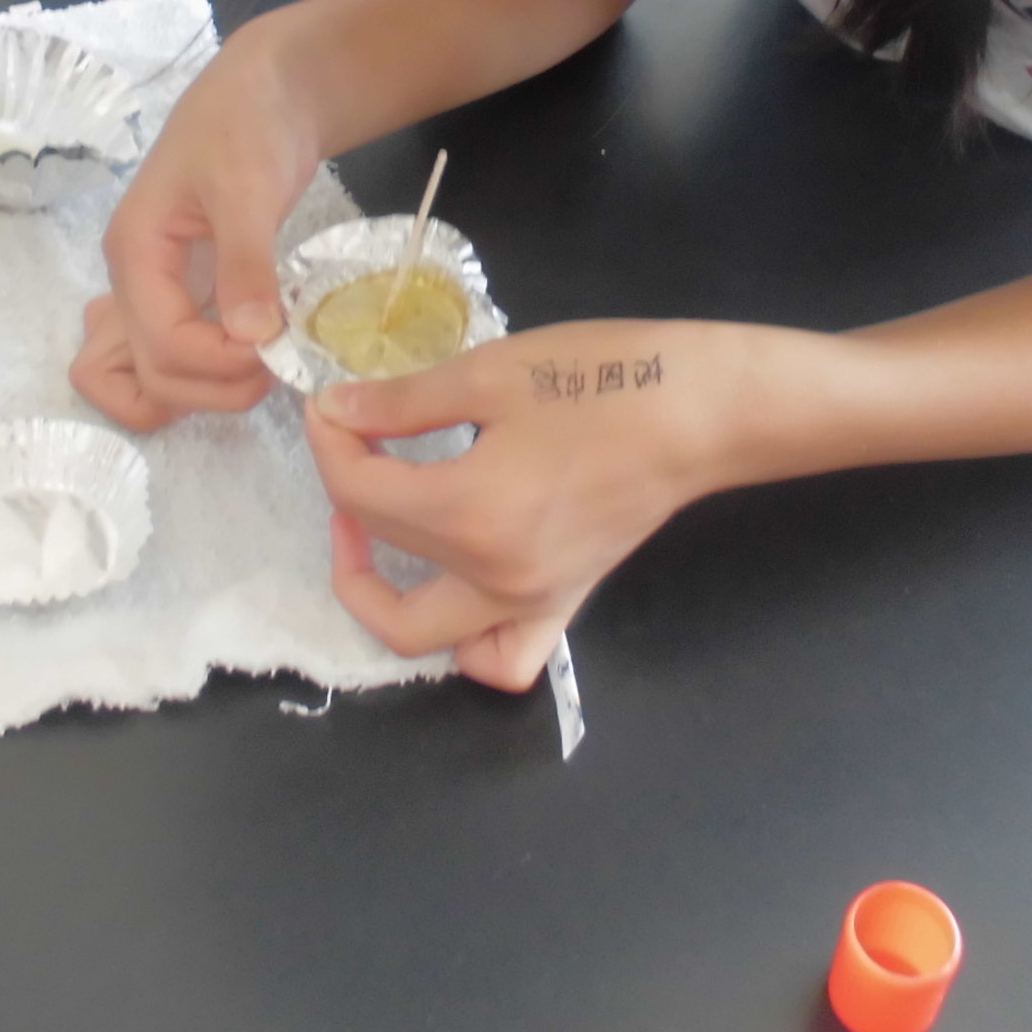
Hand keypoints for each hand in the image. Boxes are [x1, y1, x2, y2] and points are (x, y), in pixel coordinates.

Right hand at [72, 32, 324, 426]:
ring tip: (265, 366)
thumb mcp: (248, 187)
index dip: (218, 363)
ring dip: (206, 390)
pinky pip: (176, 352)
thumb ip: (246, 262)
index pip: (160, 344)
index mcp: (135, 253)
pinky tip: (255, 352)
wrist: (267, 89)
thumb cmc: (247, 123)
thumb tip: (253, 337)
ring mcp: (158, 288)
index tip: (276, 349)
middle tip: (276, 367)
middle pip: (150, 374)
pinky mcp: (187, 290)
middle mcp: (135, 280)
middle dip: (212, 389)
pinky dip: (210, 370)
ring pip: (154, 373)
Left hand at [305, 322, 723, 690]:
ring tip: (378, 534)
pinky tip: (456, 591)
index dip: (330, 442)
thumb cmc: (602, 378)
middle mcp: (494, 578)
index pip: (361, 493)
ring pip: (425, 637)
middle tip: (354, 443)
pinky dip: (467, 645)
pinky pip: (504, 657)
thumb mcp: (490, 373)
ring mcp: (532, 602)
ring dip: (381, 598)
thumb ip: (401, 402)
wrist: (701, 410)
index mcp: (469, 514)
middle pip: (382, 552)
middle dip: (347, 493)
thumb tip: (336, 411)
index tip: (332, 403)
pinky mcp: (564, 603)